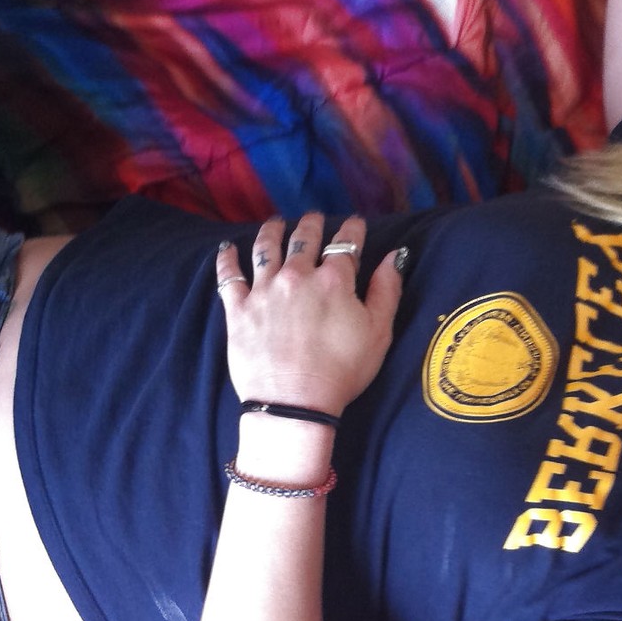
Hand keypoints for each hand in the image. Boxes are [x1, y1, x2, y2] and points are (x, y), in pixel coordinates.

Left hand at [216, 214, 402, 414]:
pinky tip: (227, 249)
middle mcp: (297, 276)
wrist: (294, 402)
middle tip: (314, 218)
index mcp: (334, 280)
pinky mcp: (239, 310)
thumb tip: (394, 256)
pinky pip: (229, 276)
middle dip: (311, 225)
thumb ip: (386, 291)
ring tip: (275, 223)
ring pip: (266, 249)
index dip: (352, 230)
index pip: (346, 243)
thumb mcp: (378, 333)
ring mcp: (265, 291)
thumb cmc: (342, 372)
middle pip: (304, 239)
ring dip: (272, 231)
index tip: (355, 223)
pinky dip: (227, 259)